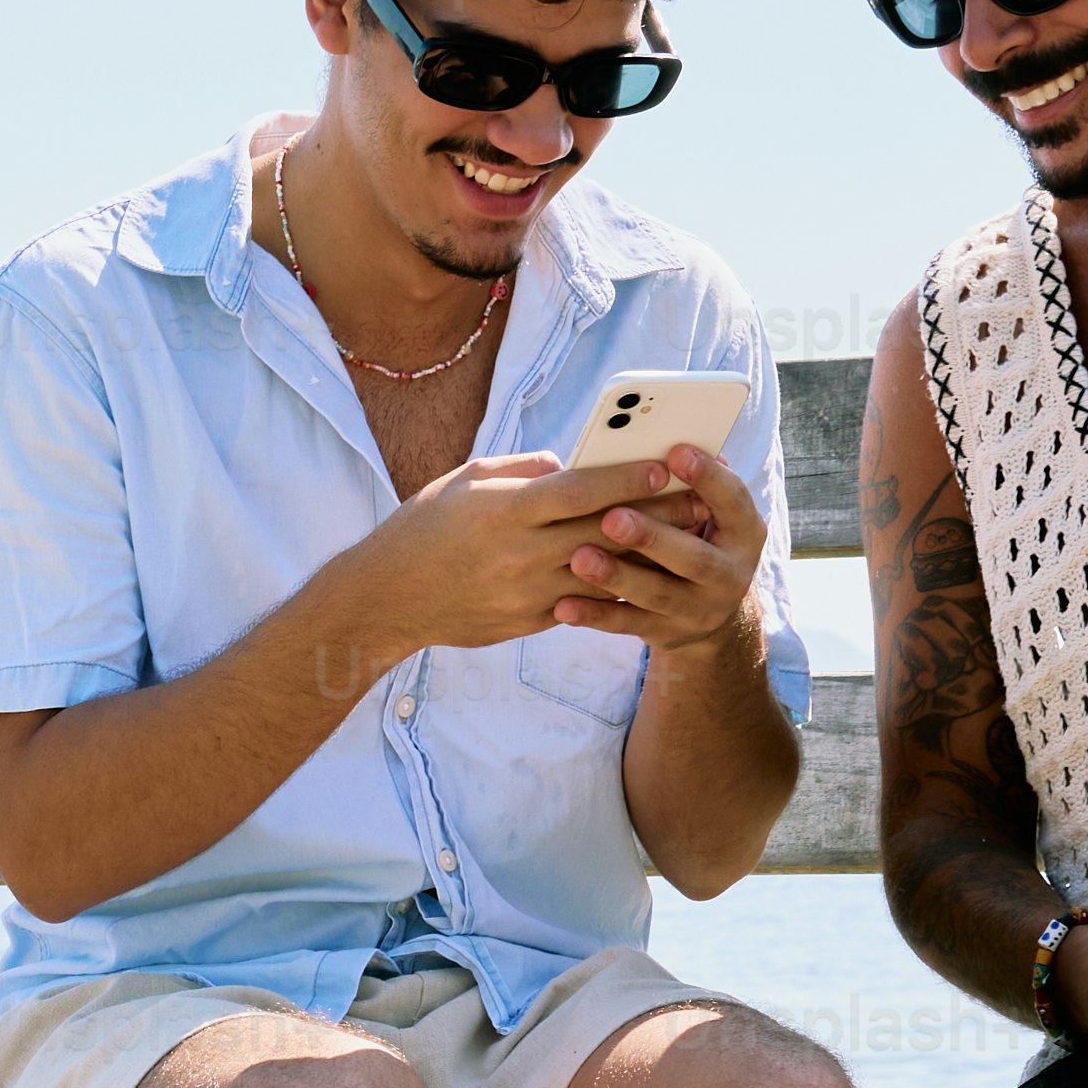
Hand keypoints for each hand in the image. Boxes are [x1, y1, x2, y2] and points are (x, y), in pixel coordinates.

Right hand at [348, 450, 684, 655]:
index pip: (578, 491)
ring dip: (649, 556)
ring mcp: (526, 593)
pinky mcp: (528, 622)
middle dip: (656, 516)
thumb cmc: (424, 527)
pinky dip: (617, 587)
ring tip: (687, 539)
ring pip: (604, 572)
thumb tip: (569, 465)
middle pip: (604, 531)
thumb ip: (521, 468)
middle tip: (700, 500)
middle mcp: (520, 553)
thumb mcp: (465, 480)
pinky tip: (648, 574)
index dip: (625, 478)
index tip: (665, 465)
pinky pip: (583, 602)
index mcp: (505, 510)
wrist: (387, 599)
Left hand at [545, 442, 765, 656]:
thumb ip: (691, 485)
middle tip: (612, 516)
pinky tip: (563, 606)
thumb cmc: (697, 540)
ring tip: (579, 557)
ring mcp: (699, 610)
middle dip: (652, 536)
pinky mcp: (667, 634)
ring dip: (617, 576)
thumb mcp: (708, 515)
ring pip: (656, 595)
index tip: (676, 452)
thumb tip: (663, 441)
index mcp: (744, 533)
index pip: (733, 501)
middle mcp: (730, 576)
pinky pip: (627, 625)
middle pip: (692, 557)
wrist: (711, 617)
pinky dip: (594, 615)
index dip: (708, 478)